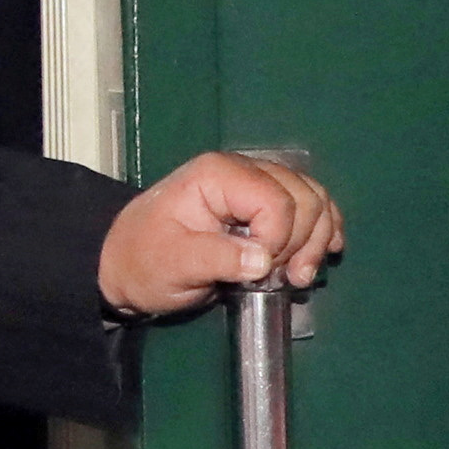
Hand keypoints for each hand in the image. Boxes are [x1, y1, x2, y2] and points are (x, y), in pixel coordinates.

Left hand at [95, 150, 342, 318]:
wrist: (126, 265)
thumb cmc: (144, 262)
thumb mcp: (173, 264)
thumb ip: (217, 259)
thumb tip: (264, 260)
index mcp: (218, 175)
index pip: (276, 201)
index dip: (278, 240)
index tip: (257, 271)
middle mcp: (242, 169)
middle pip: (304, 196)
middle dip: (303, 242)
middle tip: (284, 278)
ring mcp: (255, 184)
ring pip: (313, 198)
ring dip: (316, 238)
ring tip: (298, 275)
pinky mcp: (263, 203)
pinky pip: (309, 204)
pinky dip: (321, 228)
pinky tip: (322, 253)